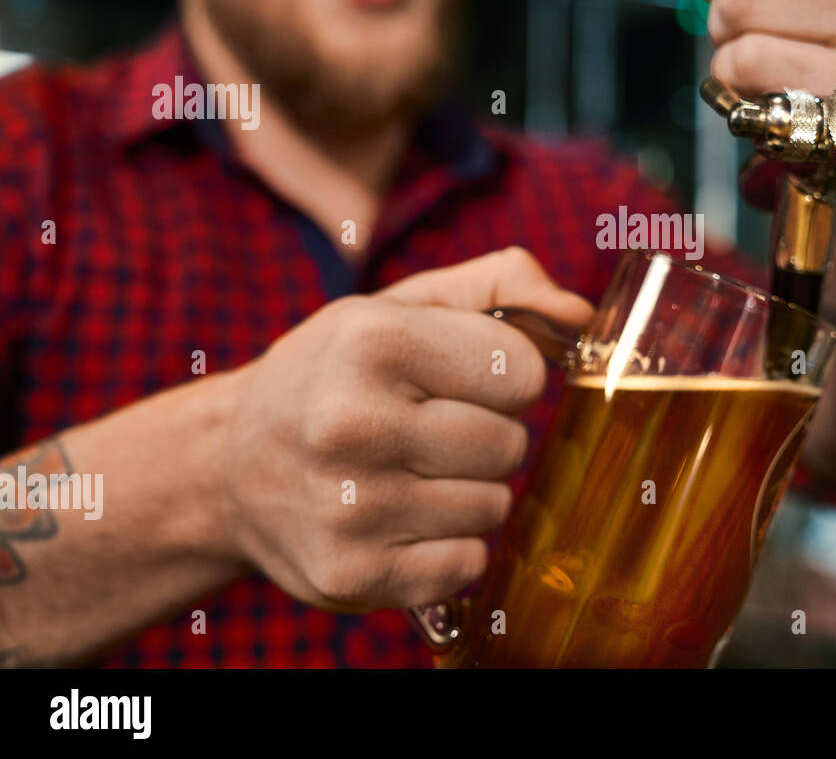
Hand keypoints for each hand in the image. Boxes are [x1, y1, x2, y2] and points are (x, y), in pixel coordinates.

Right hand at [214, 247, 592, 611]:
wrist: (228, 466)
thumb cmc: (336, 375)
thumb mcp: (402, 307)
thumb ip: (502, 286)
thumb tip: (581, 316)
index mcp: (372, 342)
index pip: (524, 372)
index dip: (505, 377)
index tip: (458, 380)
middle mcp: (352, 423)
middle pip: (510, 444)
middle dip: (487, 436)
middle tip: (428, 430)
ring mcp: (349, 507)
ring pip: (494, 506)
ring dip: (468, 492)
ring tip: (408, 473)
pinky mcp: (353, 573)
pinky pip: (468, 563)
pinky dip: (449, 545)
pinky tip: (401, 520)